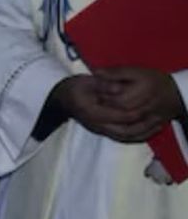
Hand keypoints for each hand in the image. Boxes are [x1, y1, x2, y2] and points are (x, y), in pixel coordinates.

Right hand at [55, 72, 177, 142]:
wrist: (62, 98)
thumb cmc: (75, 87)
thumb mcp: (87, 81)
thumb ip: (104, 85)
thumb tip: (120, 88)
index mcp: (92, 112)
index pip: (119, 116)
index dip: (135, 111)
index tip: (148, 105)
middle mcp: (97, 124)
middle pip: (125, 131)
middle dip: (142, 125)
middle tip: (156, 117)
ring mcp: (100, 130)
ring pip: (125, 136)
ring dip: (142, 132)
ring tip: (156, 124)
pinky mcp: (103, 131)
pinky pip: (123, 137)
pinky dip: (136, 135)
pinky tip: (147, 129)